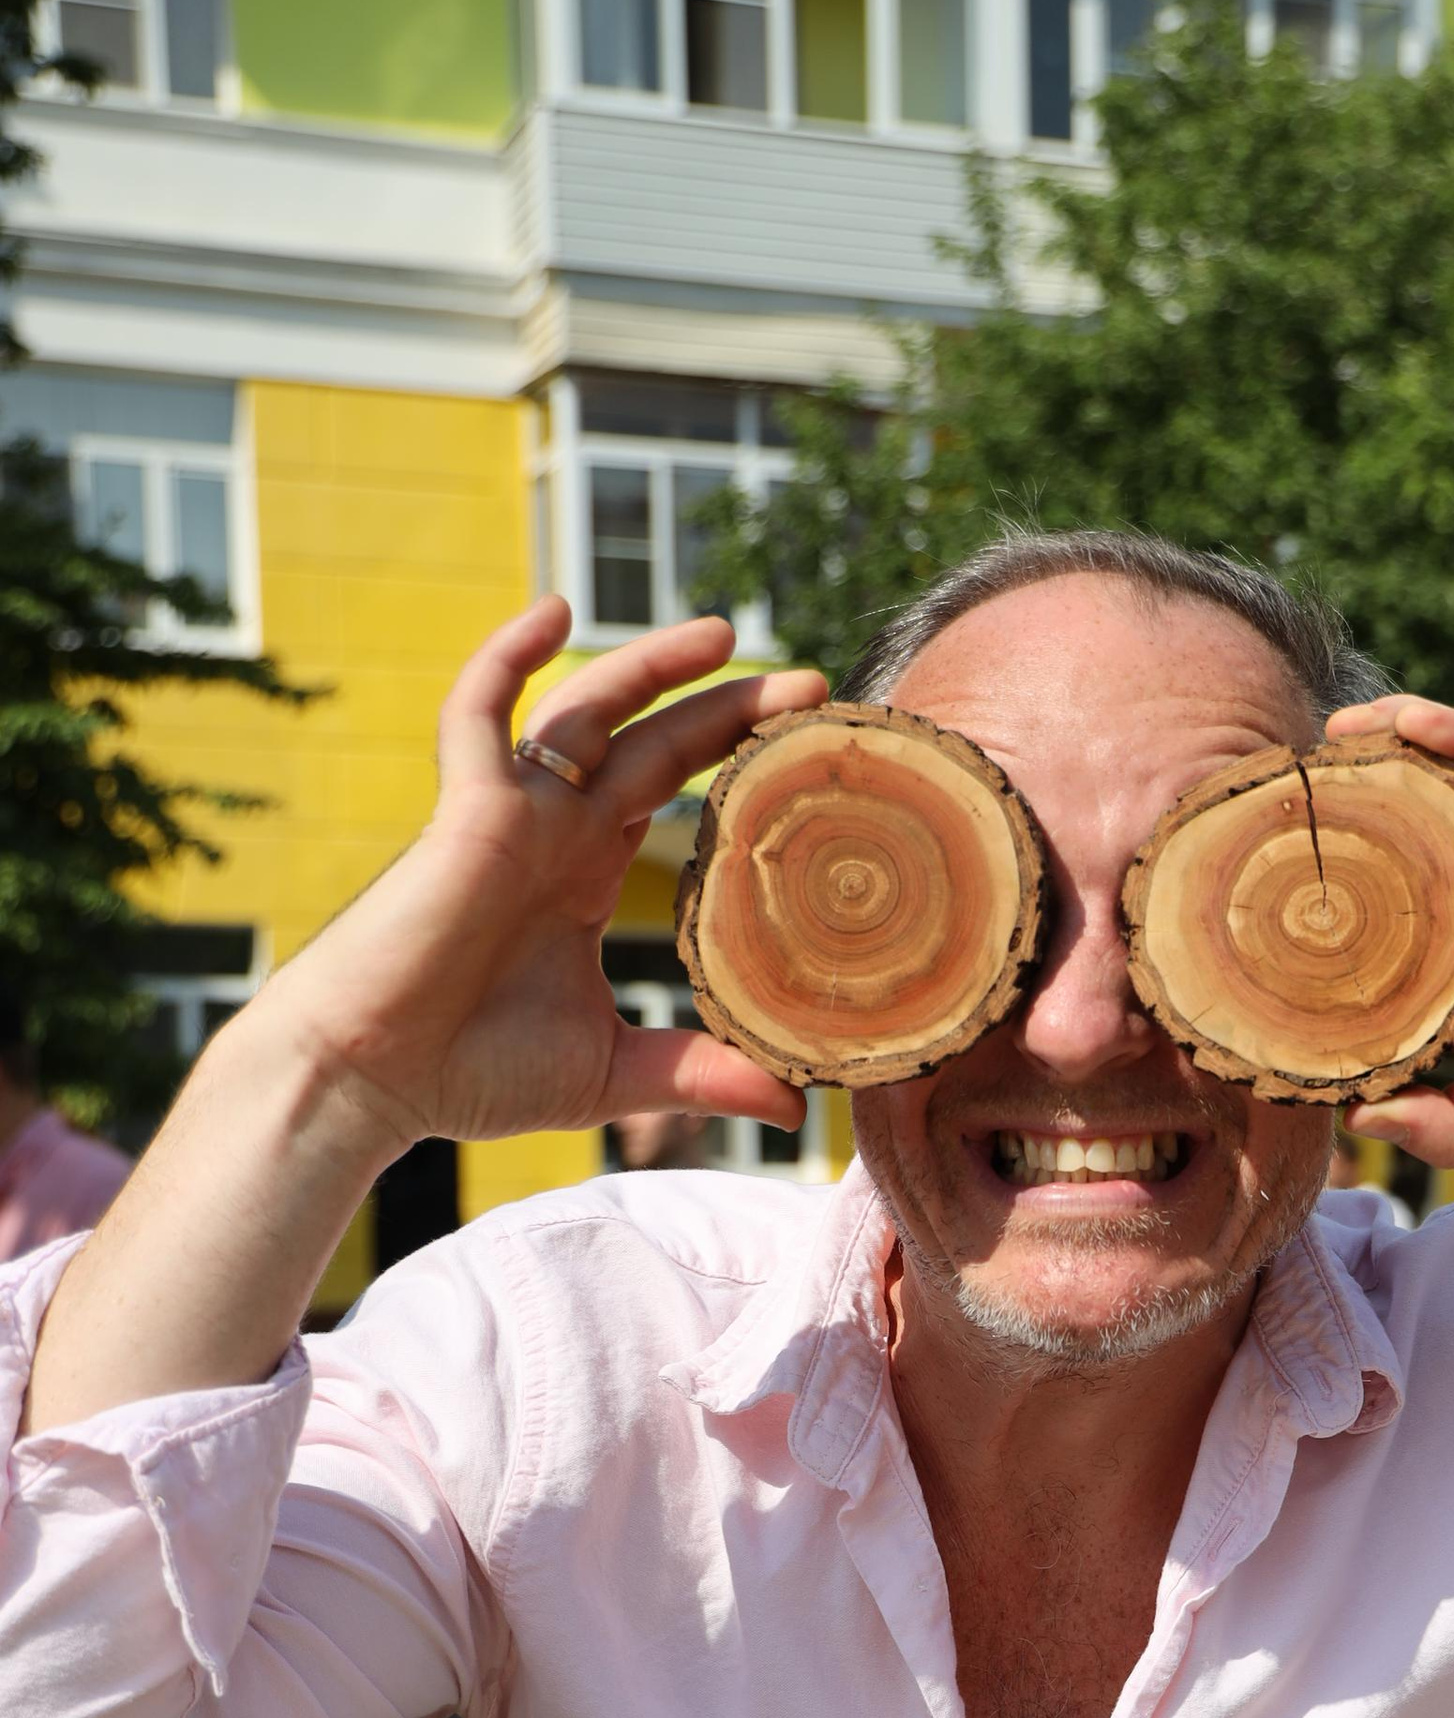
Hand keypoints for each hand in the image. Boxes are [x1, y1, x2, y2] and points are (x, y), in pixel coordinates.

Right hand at [243, 600, 828, 1162]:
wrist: (373, 1079)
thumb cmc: (472, 1074)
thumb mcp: (614, 1070)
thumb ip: (702, 1073)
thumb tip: (797, 1106)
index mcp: (587, 875)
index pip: (679, 796)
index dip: (740, 767)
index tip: (815, 758)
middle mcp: (556, 831)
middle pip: (658, 744)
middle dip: (730, 709)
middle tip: (812, 686)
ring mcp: (512, 813)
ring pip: (589, 709)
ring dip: (651, 664)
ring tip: (725, 635)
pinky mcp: (464, 810)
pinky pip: (479, 712)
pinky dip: (507, 656)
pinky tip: (554, 611)